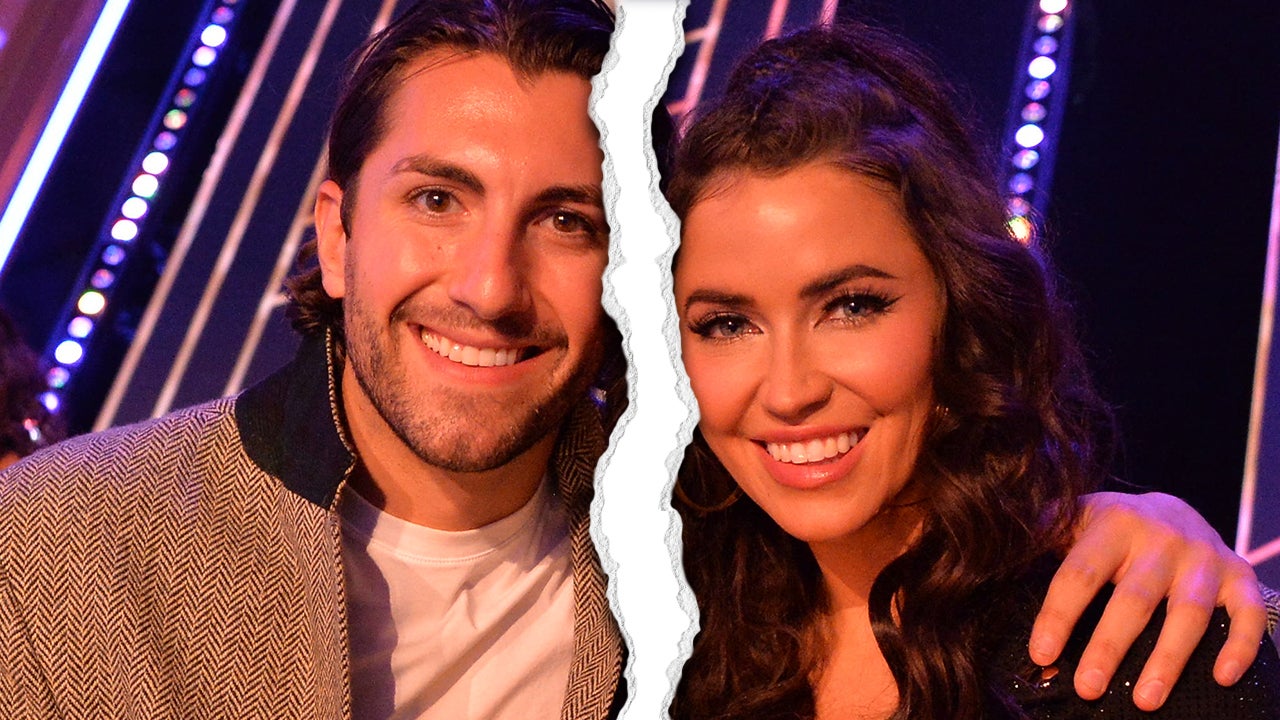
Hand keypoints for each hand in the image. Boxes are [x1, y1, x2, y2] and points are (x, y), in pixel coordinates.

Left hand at [1029, 491, 1265, 710]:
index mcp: (1111, 523)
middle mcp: (1162, 538)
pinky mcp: (1239, 575)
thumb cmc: (1107, 530)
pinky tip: (1220, 677)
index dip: (1059, 616)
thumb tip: (984, 558)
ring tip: (1144, 701)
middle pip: (1134, 598)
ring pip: (1189, 612)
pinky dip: (1240, 646)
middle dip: (1108, 647)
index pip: (1080, 573)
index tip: (1042, 655)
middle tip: (1087, 689)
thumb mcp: (1070, 520)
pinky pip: (1247, 614)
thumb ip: (1036, 537)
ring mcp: (1204, 557)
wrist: (1173, 510)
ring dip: (1168, 659)